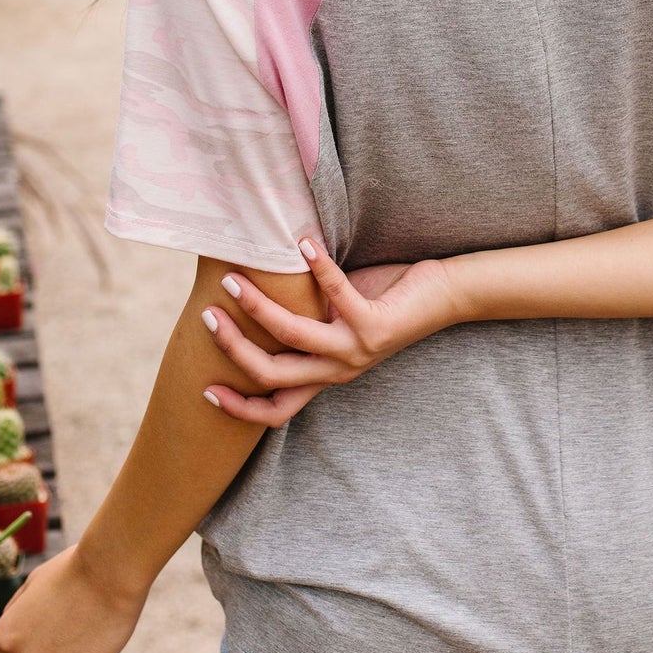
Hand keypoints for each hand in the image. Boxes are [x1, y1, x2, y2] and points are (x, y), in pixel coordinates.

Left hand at [0, 541, 145, 652]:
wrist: (112, 572)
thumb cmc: (73, 570)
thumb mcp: (32, 584)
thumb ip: (15, 615)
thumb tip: (10, 635)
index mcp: (7, 637)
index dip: (8, 652)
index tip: (24, 642)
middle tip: (57, 639)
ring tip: (82, 634)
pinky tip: (99, 637)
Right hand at [202, 242, 461, 425]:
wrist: (446, 298)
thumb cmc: (386, 300)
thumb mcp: (336, 319)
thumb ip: (304, 316)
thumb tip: (254, 288)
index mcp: (327, 375)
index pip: (277, 410)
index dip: (240, 408)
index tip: (206, 390)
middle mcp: (338, 370)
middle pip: (273, 374)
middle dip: (233, 348)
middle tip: (206, 315)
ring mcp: (355, 350)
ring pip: (294, 336)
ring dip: (258, 308)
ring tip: (234, 279)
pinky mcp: (375, 323)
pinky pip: (337, 293)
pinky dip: (317, 266)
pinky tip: (302, 243)